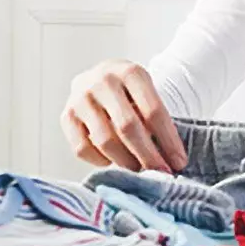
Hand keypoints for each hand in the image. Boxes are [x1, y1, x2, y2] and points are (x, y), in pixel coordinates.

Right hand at [61, 59, 187, 172]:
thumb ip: (155, 120)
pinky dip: (100, 161)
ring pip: (105, 140)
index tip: (179, 162)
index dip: (168, 141)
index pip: (153, 112)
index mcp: (130, 72)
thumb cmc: (131, 94)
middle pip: (128, 127)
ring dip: (126, 161)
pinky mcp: (66, 116)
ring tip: (139, 169)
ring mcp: (80, 97)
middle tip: (161, 173)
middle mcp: (102, 80)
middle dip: (148, 156)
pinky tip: (112, 160)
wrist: (102, 79)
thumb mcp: (148, 95)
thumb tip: (170, 160)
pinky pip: (82, 149)